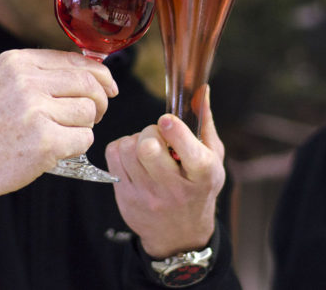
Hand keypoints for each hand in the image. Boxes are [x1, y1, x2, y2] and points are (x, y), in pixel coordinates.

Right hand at [0, 48, 117, 226]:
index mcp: (18, 62)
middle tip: (93, 116)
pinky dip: (76, 147)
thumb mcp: (4, 84)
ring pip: (88, 112)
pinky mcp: (44, 142)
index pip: (76, 60)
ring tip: (58, 134)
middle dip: (99, 101)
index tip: (108, 87)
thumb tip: (93, 73)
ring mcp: (36, 111)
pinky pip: (84, 139)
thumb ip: (42, 75)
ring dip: (83, 127)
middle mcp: (27, 81)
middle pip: (89, 84)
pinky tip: (54, 150)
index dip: (99, 75)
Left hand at [105, 86, 225, 257]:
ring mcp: (147, 195)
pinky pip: (113, 156)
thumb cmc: (199, 189)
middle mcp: (174, 188)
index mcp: (201, 176)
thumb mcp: (213, 158)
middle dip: (150, 131)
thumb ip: (205, 123)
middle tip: (158, 136)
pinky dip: (121, 149)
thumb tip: (201, 90)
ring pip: (127, 149)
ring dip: (135, 140)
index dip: (173, 129)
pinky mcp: (126, 197)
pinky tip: (134, 157)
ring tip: (147, 148)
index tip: (167, 121)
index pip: (186, 149)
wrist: (180, 235)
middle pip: (148, 147)